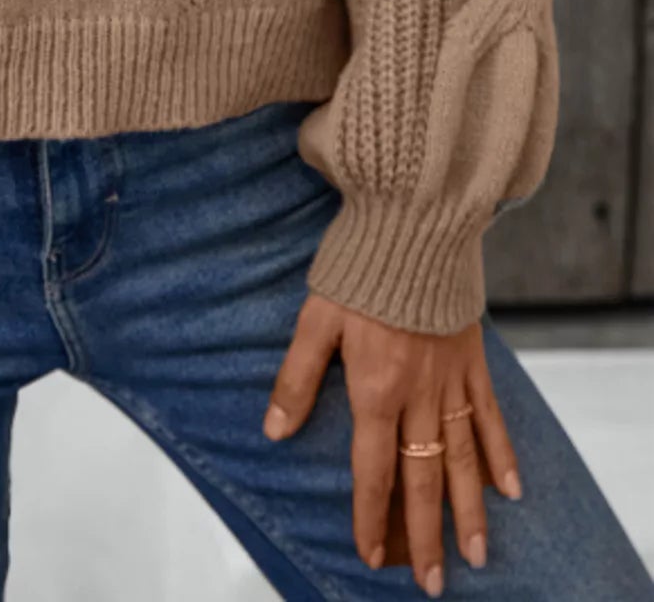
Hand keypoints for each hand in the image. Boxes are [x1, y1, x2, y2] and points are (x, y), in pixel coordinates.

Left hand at [263, 294, 522, 595]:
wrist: (414, 221)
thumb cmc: (358, 266)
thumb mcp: (316, 318)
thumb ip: (298, 377)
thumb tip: (275, 430)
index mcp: (376, 387)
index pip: (372, 468)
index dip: (371, 516)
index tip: (372, 555)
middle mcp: (418, 394)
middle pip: (423, 477)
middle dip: (426, 534)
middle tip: (434, 583)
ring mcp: (451, 380)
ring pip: (463, 459)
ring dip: (470, 510)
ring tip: (476, 554)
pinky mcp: (474, 360)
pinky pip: (491, 416)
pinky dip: (501, 454)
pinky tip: (511, 489)